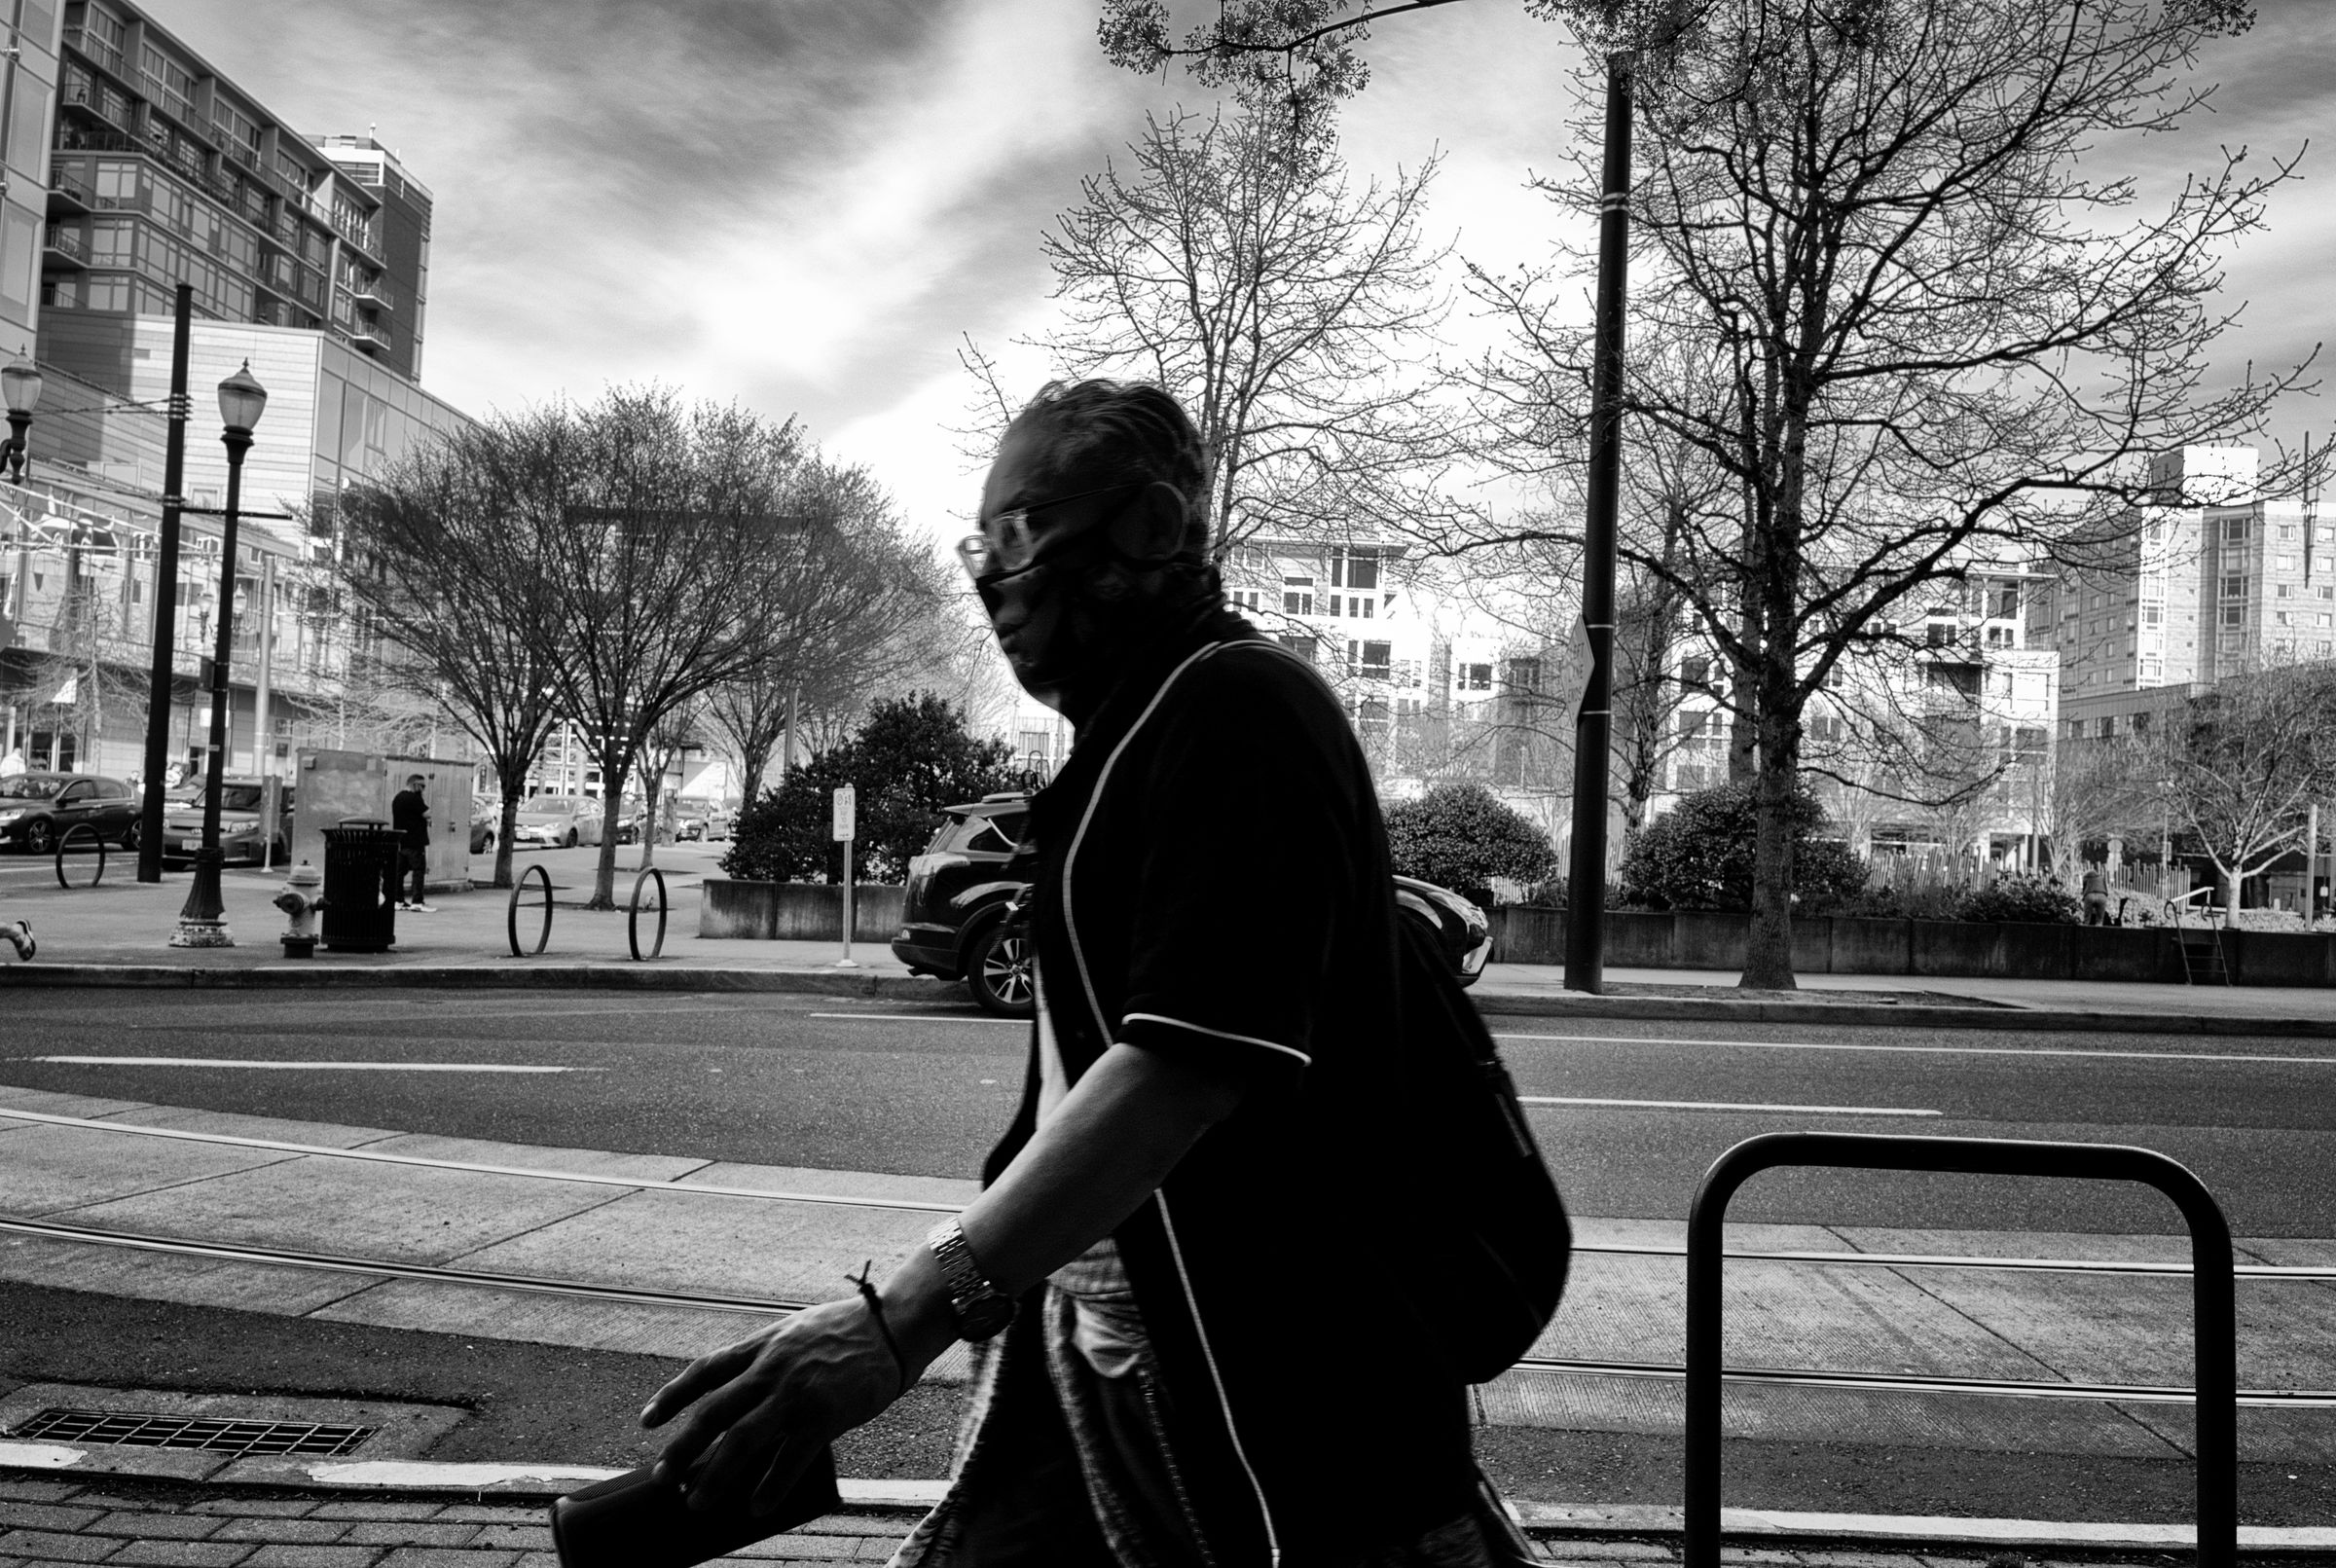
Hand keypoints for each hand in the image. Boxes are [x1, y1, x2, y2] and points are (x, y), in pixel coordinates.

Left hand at [639, 1295, 913, 1516]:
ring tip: (695, 1502)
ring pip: (741, 1439)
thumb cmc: (847, 1330)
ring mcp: (796, 1392)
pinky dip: (770, 1485)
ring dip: (714, 1475)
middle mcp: (771, 1368)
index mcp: (762, 1345)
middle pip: (712, 1412)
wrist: (894, 1327)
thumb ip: (769, 1357)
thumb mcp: (796, 1331)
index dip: (672, 1396)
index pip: (705, 1371)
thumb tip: (746, 1390)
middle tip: (662, 1477)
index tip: (647, 1421)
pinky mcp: (824, 1415)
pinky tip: (756, 1506)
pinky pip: (789, 1458)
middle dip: (682, 1448)